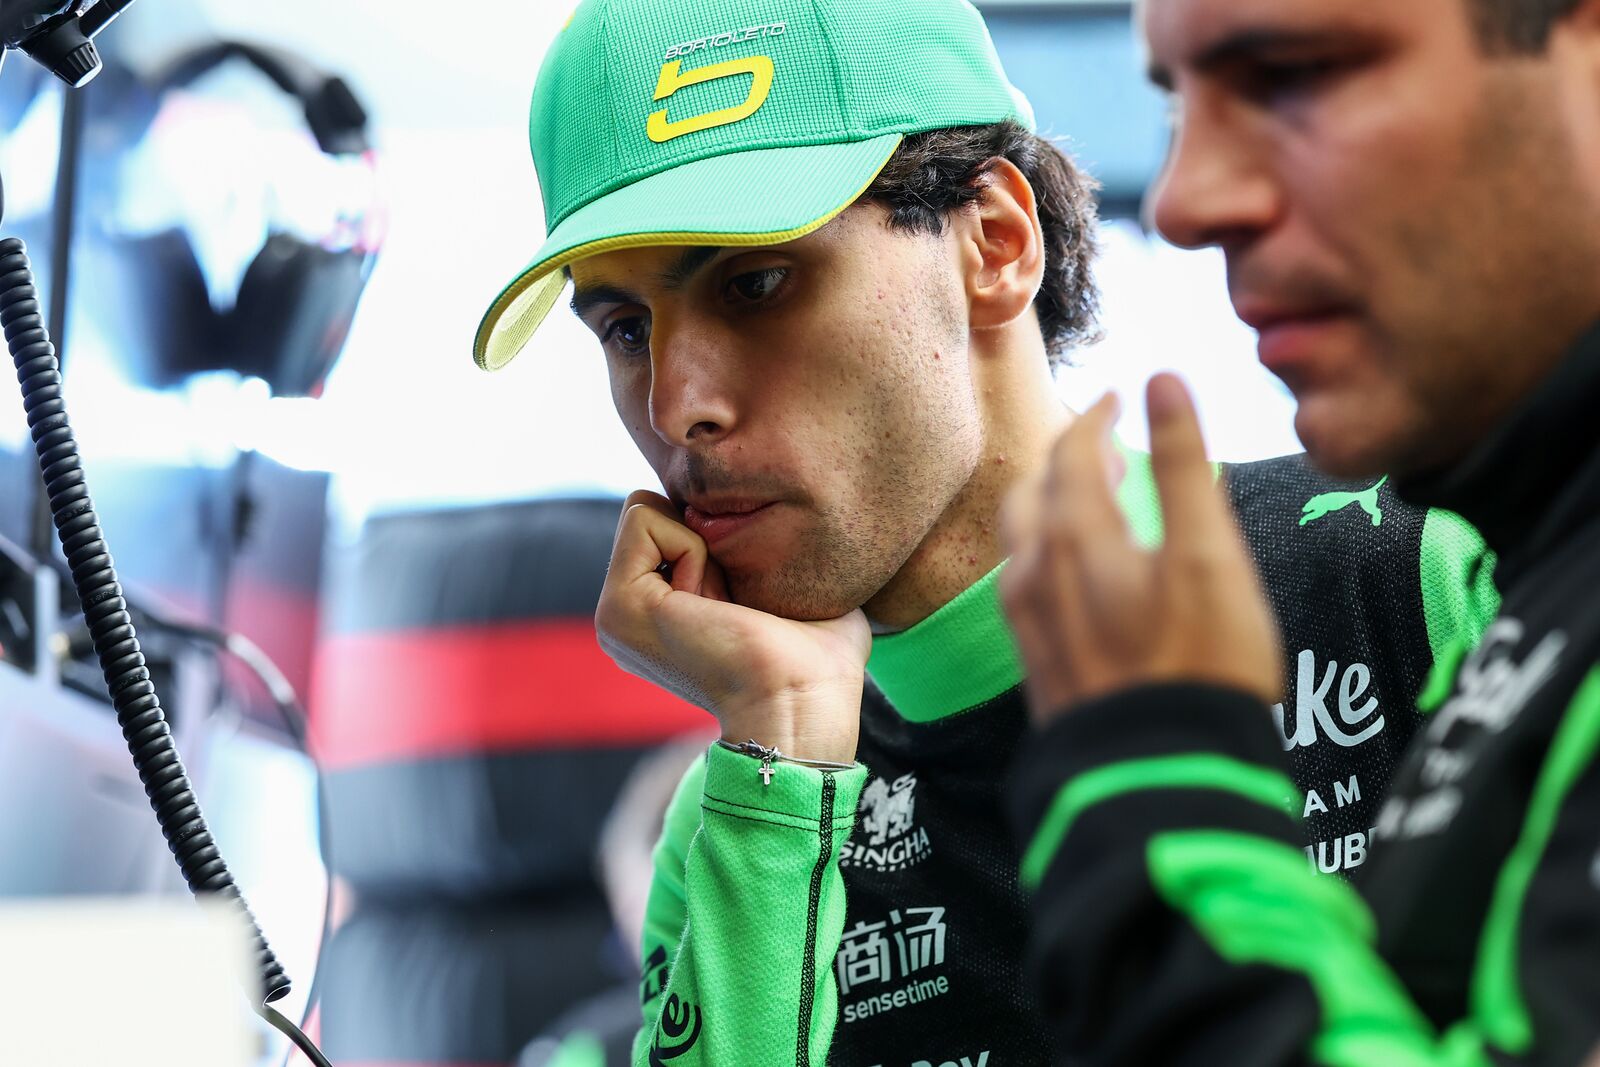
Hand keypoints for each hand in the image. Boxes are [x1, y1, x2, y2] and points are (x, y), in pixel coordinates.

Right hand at [595, 491, 870, 762]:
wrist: (803, 703)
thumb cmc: (818, 660)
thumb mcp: (789, 589)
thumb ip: (768, 552)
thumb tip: (771, 519)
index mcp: (660, 615)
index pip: (672, 520)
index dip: (721, 538)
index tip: (746, 601)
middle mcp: (630, 615)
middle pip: (656, 511)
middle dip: (707, 537)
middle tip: (735, 603)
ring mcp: (616, 612)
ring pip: (646, 510)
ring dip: (702, 546)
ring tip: (726, 606)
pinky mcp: (619, 603)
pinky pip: (644, 519)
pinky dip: (691, 547)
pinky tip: (714, 603)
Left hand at [999, 374, 1281, 723]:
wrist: (1160, 776)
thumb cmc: (1200, 666)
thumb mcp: (1210, 555)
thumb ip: (1183, 465)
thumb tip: (1162, 381)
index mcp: (1074, 537)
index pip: (1071, 451)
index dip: (1096, 416)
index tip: (1120, 397)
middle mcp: (1034, 574)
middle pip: (1034, 493)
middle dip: (1066, 460)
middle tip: (1105, 446)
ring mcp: (1027, 623)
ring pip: (1023, 542)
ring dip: (1054, 508)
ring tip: (1095, 505)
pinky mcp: (1035, 664)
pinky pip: (1025, 587)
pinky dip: (1050, 555)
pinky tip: (1081, 575)